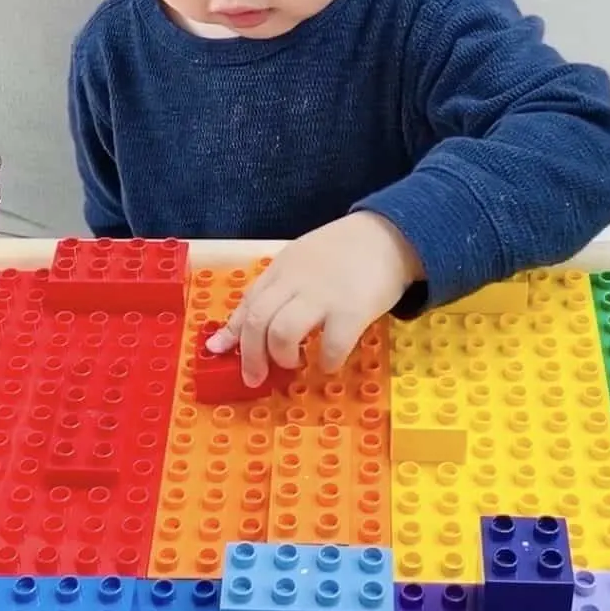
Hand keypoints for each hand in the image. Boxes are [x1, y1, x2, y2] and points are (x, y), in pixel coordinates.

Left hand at [206, 212, 422, 386]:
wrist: (391, 233)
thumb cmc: (345, 252)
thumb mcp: (303, 262)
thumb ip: (278, 288)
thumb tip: (254, 320)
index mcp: (282, 269)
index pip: (248, 302)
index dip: (231, 331)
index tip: (218, 352)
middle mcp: (296, 281)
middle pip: (257, 320)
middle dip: (250, 355)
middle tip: (255, 377)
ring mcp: (323, 295)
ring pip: (282, 331)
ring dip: (281, 356)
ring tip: (293, 363)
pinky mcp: (352, 310)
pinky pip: (331, 345)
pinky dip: (326, 361)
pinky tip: (328, 362)